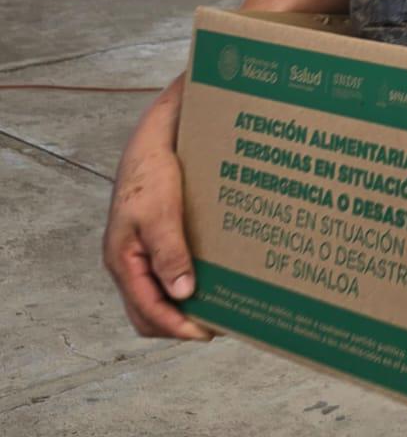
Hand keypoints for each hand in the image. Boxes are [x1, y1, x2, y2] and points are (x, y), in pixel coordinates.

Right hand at [103, 82, 212, 340]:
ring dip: (185, 305)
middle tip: (218, 324)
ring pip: (159, 294)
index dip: (175, 327)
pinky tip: (215, 277)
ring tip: (220, 306)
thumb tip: (183, 293)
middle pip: (150, 311)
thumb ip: (169, 253)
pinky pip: (169, 272)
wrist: (155, 137)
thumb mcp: (160, 212)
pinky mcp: (157, 239)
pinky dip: (188, 283)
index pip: (145, 310)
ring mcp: (142, 251)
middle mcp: (130, 261)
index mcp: (122, 260)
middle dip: (180, 323)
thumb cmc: (152, 172)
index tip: (206, 334)